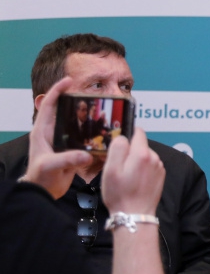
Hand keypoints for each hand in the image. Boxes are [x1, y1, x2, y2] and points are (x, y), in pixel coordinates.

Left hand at [23, 77, 92, 198]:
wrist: (43, 192)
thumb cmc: (40, 178)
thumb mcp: (50, 166)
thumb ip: (67, 159)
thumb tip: (86, 155)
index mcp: (42, 131)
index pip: (48, 105)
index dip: (57, 90)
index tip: (70, 81)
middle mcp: (52, 133)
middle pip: (64, 111)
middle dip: (77, 101)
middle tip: (92, 96)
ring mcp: (63, 141)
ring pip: (76, 123)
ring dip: (88, 117)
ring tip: (102, 112)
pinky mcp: (72, 150)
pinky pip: (84, 137)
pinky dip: (93, 133)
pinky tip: (104, 132)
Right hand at [101, 127, 164, 215]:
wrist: (135, 215)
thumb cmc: (120, 194)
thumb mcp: (111, 169)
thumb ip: (118, 148)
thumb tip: (123, 137)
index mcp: (142, 153)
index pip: (138, 132)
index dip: (127, 135)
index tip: (119, 145)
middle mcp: (155, 158)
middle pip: (140, 145)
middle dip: (130, 151)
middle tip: (118, 166)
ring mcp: (159, 167)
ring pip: (145, 156)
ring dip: (136, 161)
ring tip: (126, 176)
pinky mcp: (160, 176)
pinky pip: (149, 166)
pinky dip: (142, 170)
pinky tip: (135, 181)